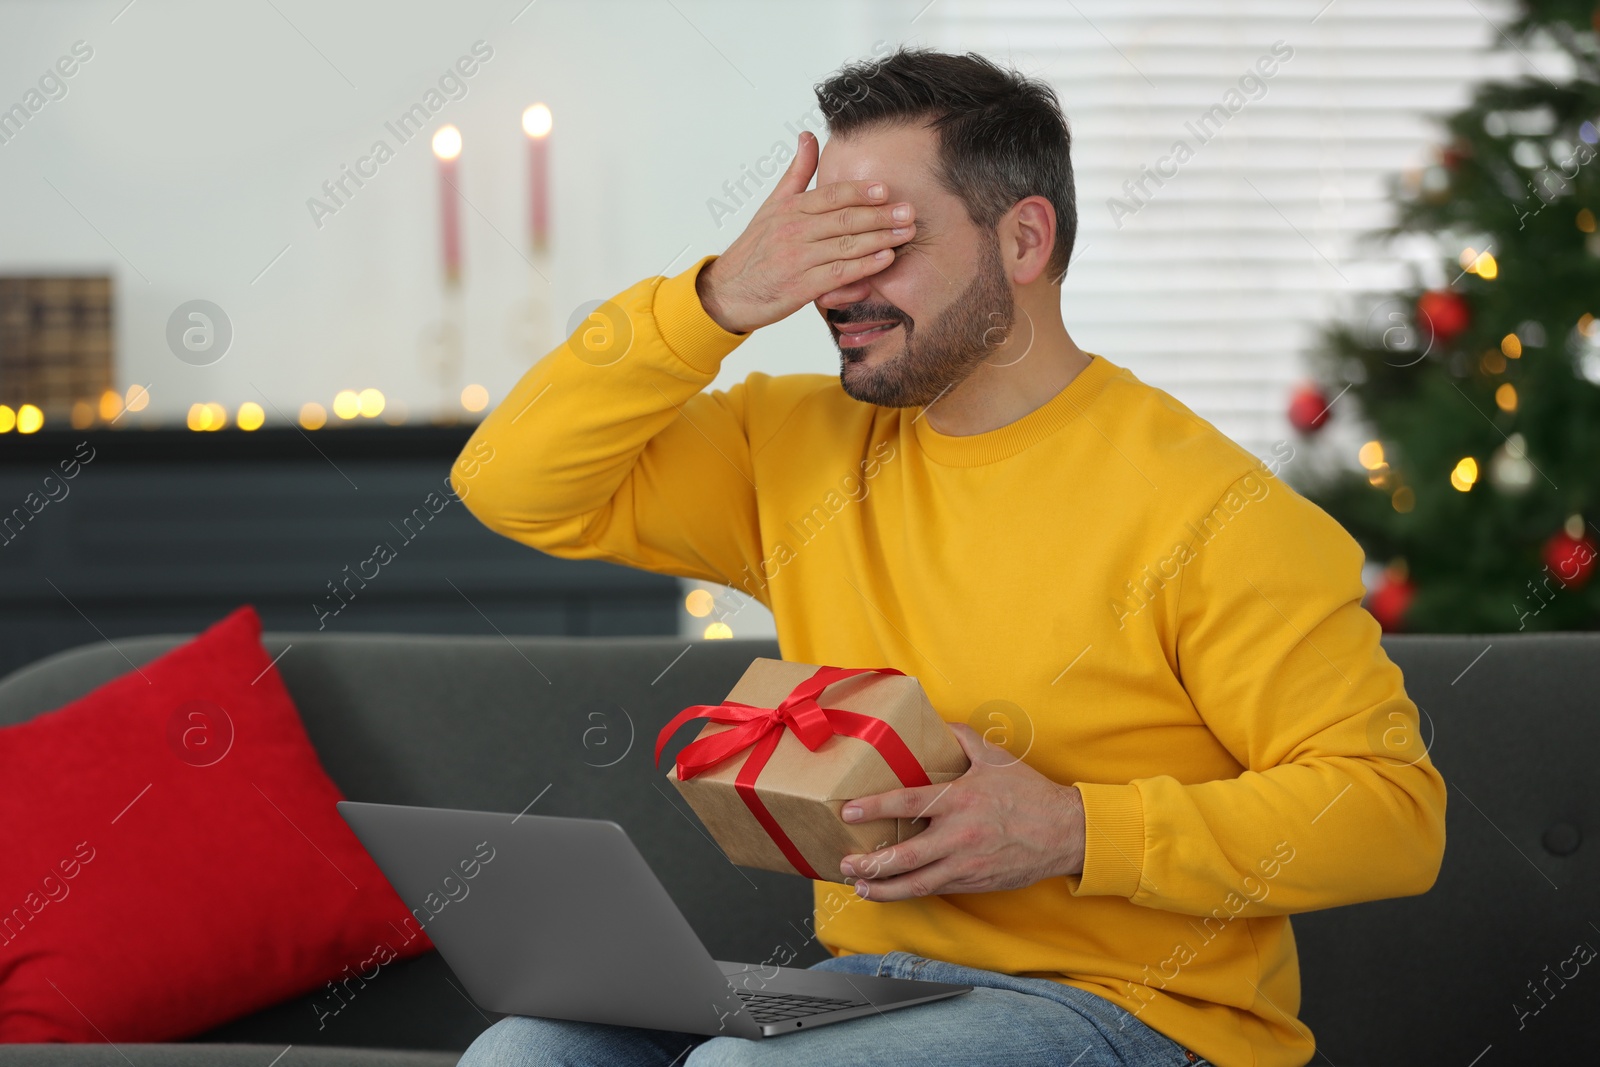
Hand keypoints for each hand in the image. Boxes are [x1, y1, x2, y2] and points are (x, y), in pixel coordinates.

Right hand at [695, 130, 916, 333]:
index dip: (860, 191)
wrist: (729, 291)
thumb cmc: (755, 249)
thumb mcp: (772, 205)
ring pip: (845, 245)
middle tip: (909, 212)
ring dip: (880, 239)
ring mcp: (798, 259)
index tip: (886, 189)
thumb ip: (796, 173)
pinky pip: (838, 274)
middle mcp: (794, 231)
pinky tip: (884, 260)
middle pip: (844, 219)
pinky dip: (864, 267)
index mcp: (790, 209)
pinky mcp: (801, 288)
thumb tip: (808, 136)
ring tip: (906, 233)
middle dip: (880, 215)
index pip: (830, 195)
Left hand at [838, 723, 1084, 900]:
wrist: (1065, 832)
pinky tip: (893, 890)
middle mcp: (959, 836)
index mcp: (960, 800)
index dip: (875, 807)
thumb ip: (964, 739)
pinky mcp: (975, 882)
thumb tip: (940, 722)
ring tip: (860, 885)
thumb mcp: (996, 758)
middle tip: (845, 861)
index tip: (850, 811)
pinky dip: (911, 891)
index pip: (908, 803)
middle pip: (905, 856)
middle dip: (870, 862)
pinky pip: (937, 889)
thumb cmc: (1029, 793)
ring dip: (884, 888)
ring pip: (917, 883)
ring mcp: (967, 864)